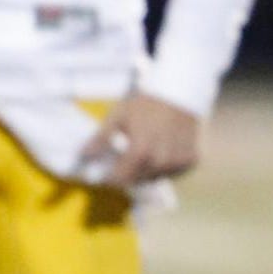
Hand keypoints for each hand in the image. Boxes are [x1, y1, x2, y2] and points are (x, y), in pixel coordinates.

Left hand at [80, 92, 203, 187]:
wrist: (181, 92)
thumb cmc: (145, 104)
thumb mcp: (118, 117)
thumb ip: (99, 139)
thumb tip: (81, 156)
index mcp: (141, 151)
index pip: (120, 179)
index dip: (109, 178)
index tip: (104, 173)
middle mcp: (162, 160)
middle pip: (137, 181)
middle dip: (126, 174)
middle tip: (122, 160)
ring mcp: (179, 161)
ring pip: (155, 178)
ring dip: (145, 171)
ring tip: (143, 153)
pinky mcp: (191, 160)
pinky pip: (173, 173)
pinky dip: (165, 167)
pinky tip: (161, 151)